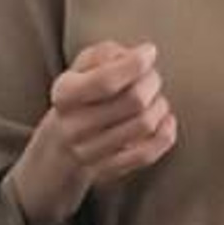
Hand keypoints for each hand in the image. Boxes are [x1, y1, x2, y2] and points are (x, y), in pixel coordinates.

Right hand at [6, 40, 176, 224]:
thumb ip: (106, 54)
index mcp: (64, 94)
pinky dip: (165, 134)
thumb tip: (139, 56)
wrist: (58, 149)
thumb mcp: (80, 67)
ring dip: (160, 106)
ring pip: (144, 125)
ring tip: (156, 99)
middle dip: (152, 82)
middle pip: (133, 100)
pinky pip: (147, 154)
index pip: (106, 81)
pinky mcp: (108, 172)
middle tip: (152, 77)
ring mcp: (90, 153)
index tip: (149, 52)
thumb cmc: (80, 97)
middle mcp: (74, 126)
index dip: (135, 64)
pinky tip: (165, 120)